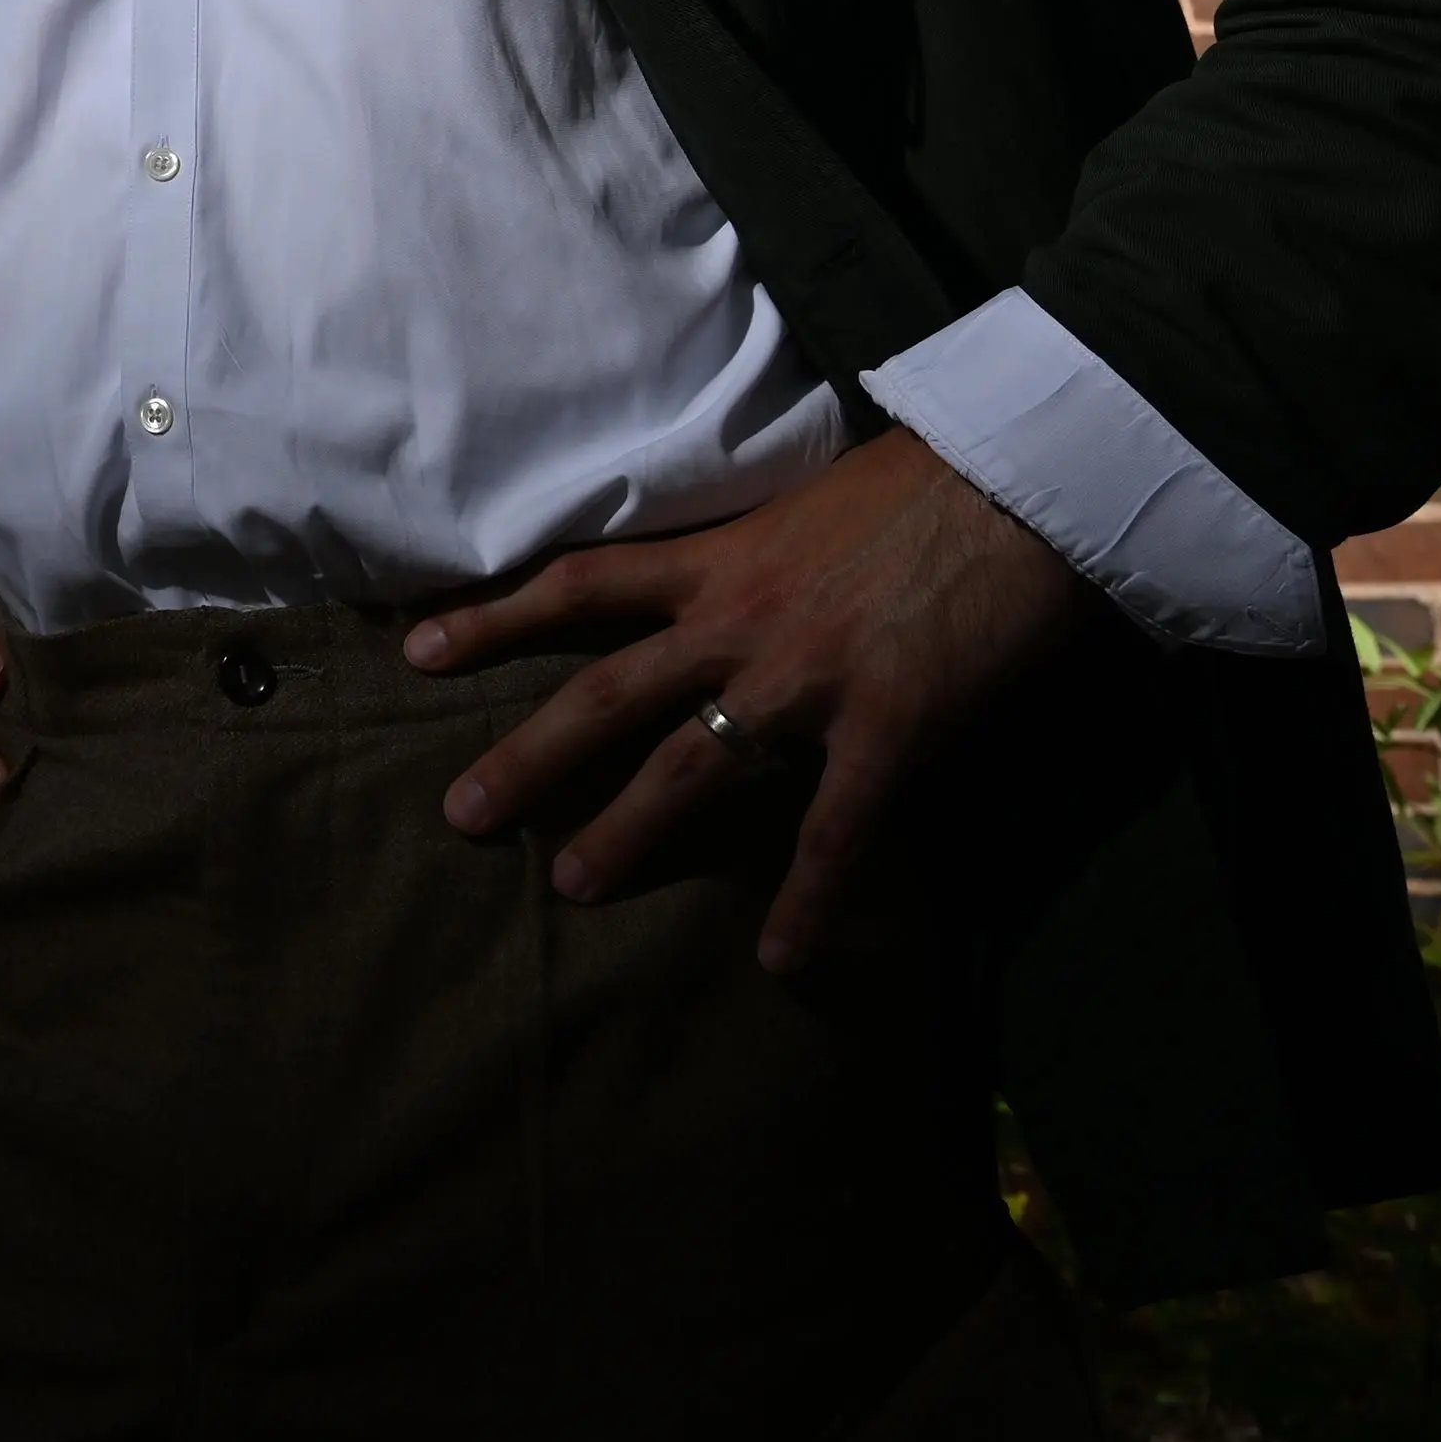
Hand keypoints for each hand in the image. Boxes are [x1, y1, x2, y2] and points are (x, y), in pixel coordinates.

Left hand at [405, 430, 1091, 969]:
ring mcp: (806, 677)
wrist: (1022, 483)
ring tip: (570, 885)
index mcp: (720, 558)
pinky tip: (782, 960)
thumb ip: (759, 553)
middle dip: (528, 756)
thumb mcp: (809, 503)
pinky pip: (833, 833)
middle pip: (604, 693)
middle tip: (460, 813)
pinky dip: (808, 903)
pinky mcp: (885, 725)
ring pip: (689, 765)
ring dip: (628, 830)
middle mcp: (740, 620)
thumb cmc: (926, 481)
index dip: (494, 617)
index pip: (580, 584)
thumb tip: (739, 581)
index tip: (418, 651)